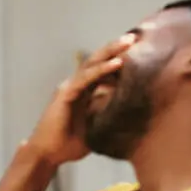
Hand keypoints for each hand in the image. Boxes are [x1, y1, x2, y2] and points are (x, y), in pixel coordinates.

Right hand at [24, 32, 138, 168]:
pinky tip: (117, 63)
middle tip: (138, 35)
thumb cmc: (70, 144)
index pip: (104, 68)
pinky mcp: (65, 94)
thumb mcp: (98, 125)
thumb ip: (110, 112)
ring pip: (92, 63)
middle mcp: (76, 85)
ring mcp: (70, 88)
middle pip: (99, 60)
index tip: (142, 46)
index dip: (121, 56)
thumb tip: (134, 107)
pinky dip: (101, 70)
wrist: (47, 155)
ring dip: (112, 51)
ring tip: (129, 41)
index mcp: (84, 90)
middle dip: (118, 46)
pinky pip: (86, 78)